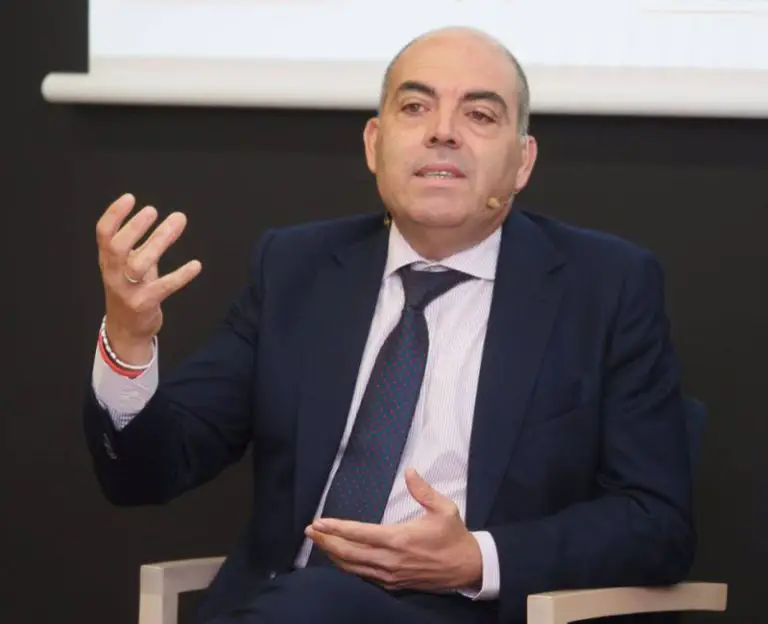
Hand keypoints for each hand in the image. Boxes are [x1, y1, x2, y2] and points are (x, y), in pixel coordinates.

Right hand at [96, 193, 201, 363]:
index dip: (114, 214)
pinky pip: (163, 287)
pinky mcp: (144, 304)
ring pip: (139, 264)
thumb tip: (178, 218)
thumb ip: (151, 243)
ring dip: (158, 242)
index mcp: (108, 260)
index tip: (130, 198)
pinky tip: (196, 265)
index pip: (103, 234)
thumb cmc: (133, 289)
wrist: (126, 329)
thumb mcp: (135, 265)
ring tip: (175, 224)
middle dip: (134, 227)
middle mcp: (113, 274)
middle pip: (118, 247)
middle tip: (152, 210)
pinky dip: (181, 275)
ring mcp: (127, 290)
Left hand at [305, 469, 481, 591]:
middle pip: (349, 553)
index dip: (337, 528)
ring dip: (333, 555)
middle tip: (310, 531)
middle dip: (326, 542)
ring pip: (353, 567)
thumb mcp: (444, 509)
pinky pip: (364, 577)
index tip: (319, 522)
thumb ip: (423, 490)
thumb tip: (410, 471)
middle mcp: (391, 560)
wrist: (468, 568)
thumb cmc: (455, 536)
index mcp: (400, 539)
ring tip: (319, 543)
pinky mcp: (394, 584)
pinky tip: (340, 559)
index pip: (360, 533)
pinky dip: (348, 568)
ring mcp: (391, 575)